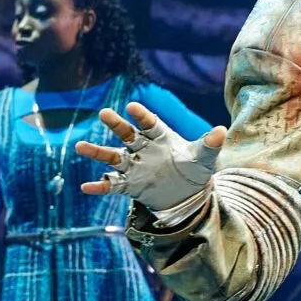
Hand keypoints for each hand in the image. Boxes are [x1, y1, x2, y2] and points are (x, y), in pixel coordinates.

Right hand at [76, 102, 225, 210]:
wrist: (187, 194)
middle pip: (126, 134)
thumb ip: (209, 144)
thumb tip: (221, 131)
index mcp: (160, 136)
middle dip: (116, 124)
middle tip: (103, 113)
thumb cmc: (194, 169)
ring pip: (112, 157)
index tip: (132, 106)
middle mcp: (143, 148)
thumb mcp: (204, 158)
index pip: (149, 123)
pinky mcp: (129, 185)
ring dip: (96, 152)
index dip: (141, 116)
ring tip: (79, 147)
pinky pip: (112, 185)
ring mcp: (134, 166)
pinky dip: (99, 186)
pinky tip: (85, 187)